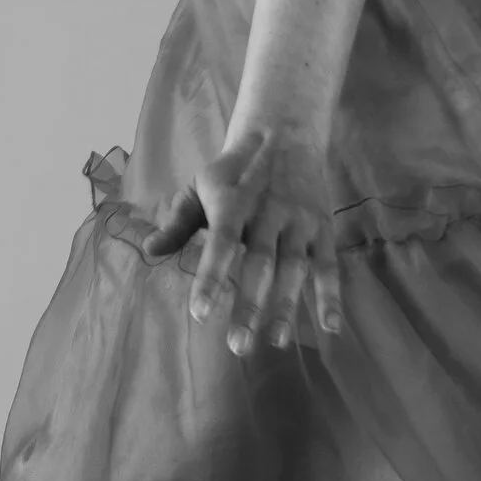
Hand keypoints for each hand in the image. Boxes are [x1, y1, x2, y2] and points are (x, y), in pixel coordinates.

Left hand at [139, 122, 344, 352]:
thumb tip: (150, 252)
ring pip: (295, 268)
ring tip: (277, 341)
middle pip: (260, 264)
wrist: (285, 134)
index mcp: (233, 203)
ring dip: (287, 306)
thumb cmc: (233, 172)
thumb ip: (178, 223)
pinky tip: (329, 327)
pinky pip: (328, 266)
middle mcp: (269, 213)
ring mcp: (299, 222)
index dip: (212, 277)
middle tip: (238, 346)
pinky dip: (331, 295)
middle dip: (251, 305)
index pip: (221, 243)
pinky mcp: (323, 229)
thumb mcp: (200, 187)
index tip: (201, 314)